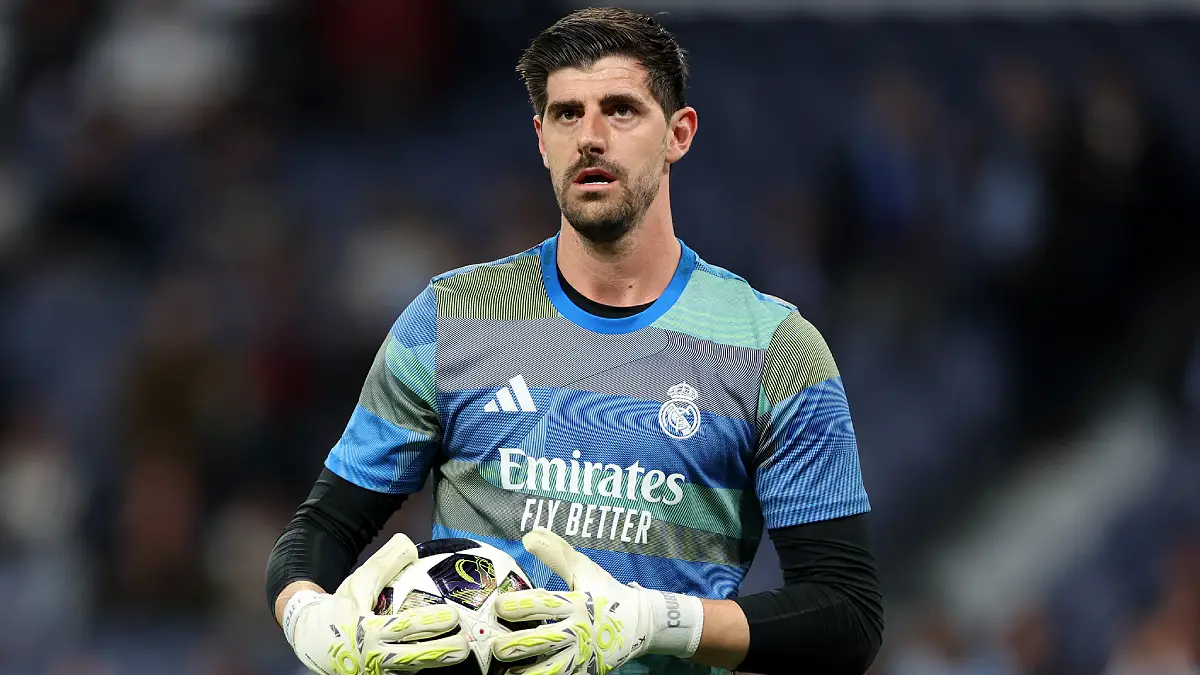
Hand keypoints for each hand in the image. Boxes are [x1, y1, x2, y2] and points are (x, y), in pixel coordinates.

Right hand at [282, 533, 469, 673]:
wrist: (310, 641)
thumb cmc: (339, 608)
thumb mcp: (357, 582)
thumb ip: (383, 563)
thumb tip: (410, 544)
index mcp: (366, 630)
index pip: (403, 627)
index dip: (429, 621)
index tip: (453, 616)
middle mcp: (373, 656)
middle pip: (413, 656)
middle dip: (441, 651)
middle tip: (465, 643)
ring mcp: (377, 672)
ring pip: (411, 668)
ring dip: (438, 663)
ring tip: (463, 653)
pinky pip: (405, 674)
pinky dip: (425, 667)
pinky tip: (445, 661)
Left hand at [490, 528, 703, 674]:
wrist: (641, 622)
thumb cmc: (606, 592)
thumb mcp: (584, 570)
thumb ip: (556, 553)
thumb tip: (529, 535)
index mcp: (575, 602)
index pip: (542, 603)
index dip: (517, 604)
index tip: (498, 606)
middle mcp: (578, 629)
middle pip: (541, 640)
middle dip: (513, 645)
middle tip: (494, 645)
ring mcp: (582, 654)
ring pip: (549, 669)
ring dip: (525, 671)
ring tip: (506, 671)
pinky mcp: (586, 670)